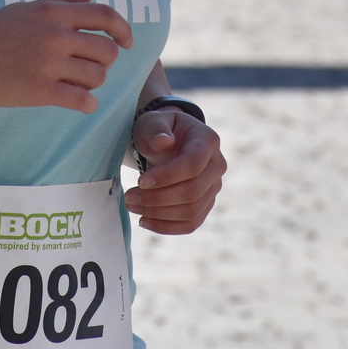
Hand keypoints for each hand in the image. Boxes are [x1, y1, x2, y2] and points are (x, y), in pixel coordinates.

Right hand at [0, 0, 132, 114]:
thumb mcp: (30, 8)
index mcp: (54, 12)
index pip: (105, 16)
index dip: (123, 29)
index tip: (126, 42)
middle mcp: (55, 36)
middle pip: (107, 51)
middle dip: (105, 60)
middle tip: (90, 65)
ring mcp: (48, 64)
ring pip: (98, 76)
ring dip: (93, 82)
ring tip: (77, 81)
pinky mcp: (41, 91)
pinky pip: (83, 100)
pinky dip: (87, 103)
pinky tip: (79, 101)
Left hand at [126, 107, 224, 234]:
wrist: (169, 141)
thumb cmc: (160, 130)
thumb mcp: (153, 121)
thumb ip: (157, 128)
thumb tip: (163, 142)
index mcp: (208, 141)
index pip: (193, 164)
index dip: (167, 177)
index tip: (141, 182)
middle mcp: (217, 166)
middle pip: (192, 192)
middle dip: (157, 198)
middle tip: (129, 197)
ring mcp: (214, 187)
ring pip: (191, 211)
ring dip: (158, 214)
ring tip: (132, 206)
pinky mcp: (205, 204)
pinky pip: (191, 223)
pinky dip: (167, 227)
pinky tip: (144, 221)